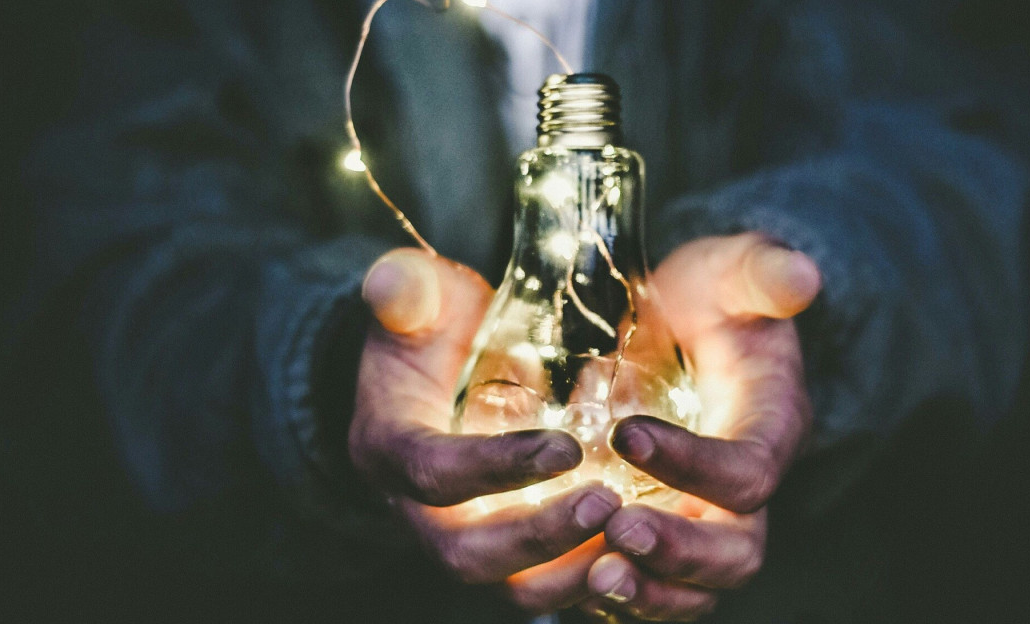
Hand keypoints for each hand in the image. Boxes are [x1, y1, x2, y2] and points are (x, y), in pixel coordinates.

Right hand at [350, 248, 621, 610]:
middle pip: (467, 554)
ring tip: (633, 537)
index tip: (567, 448)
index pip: (433, 472)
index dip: (496, 467)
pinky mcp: (503, 550)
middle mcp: (417, 510)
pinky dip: (589, 578)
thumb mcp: (417, 298)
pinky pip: (541, 584)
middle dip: (538, 537)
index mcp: (389, 448)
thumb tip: (393, 285)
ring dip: (570, 572)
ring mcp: (462, 536)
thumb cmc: (431, 328)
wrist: (434, 369)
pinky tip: (640, 552)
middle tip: (608, 504)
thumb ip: (406, 289)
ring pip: (509, 587)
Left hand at [581, 233, 820, 620]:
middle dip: (680, 551)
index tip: (626, 434)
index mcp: (770, 428)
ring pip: (697, 587)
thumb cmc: (710, 297)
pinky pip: (655, 587)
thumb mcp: (731, 271)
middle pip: (736, 551)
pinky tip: (573, 581)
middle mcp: (744, 489)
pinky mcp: (667, 530)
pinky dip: (622, 597)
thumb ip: (762, 273)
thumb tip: (801, 275)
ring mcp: (705, 517)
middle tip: (618, 531)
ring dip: (650, 592)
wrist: (684, 324)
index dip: (694, 464)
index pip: (748, 471)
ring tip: (595, 577)